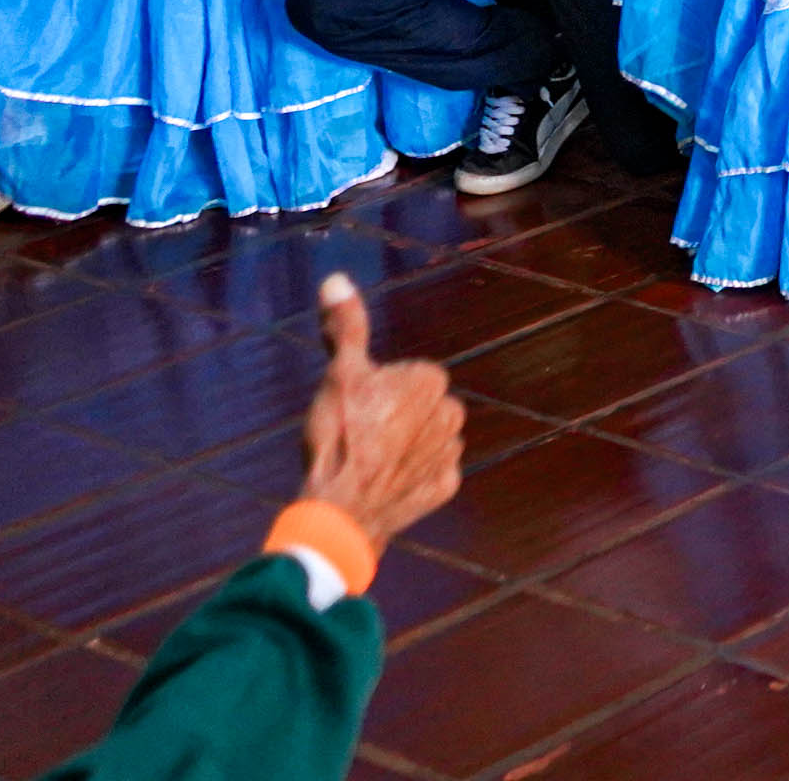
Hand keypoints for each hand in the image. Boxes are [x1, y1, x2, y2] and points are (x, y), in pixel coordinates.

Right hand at [297, 272, 463, 555]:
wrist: (342, 510)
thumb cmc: (339, 437)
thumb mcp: (340, 374)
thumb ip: (346, 326)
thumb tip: (336, 279)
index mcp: (432, 379)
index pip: (400, 375)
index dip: (371, 392)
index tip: (354, 409)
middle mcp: (452, 411)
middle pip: (413, 406)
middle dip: (390, 417)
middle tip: (356, 436)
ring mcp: (451, 452)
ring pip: (421, 439)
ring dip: (400, 446)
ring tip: (366, 461)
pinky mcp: (445, 487)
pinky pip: (426, 474)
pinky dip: (408, 477)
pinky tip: (383, 483)